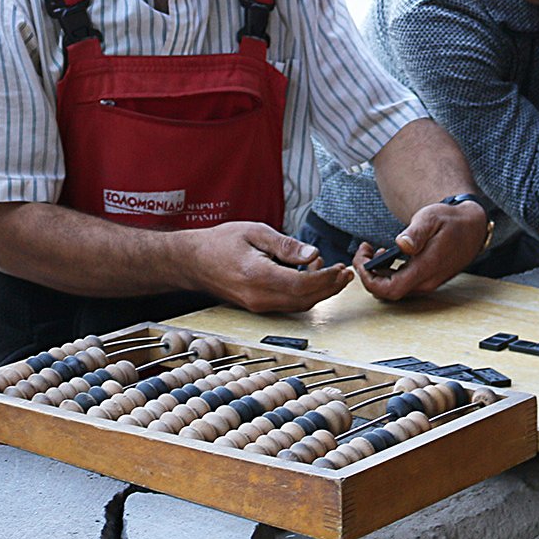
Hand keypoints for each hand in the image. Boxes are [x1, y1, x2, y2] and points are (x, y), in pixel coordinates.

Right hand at [184, 222, 350, 313]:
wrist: (193, 261)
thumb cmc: (220, 243)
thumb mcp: (256, 232)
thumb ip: (286, 245)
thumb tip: (313, 254)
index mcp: (258, 276)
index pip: (302, 284)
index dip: (326, 279)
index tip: (341, 269)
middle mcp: (259, 297)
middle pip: (305, 300)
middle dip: (330, 288)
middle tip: (345, 273)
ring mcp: (258, 305)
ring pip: (299, 305)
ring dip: (320, 292)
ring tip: (332, 272)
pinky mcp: (258, 306)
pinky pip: (288, 304)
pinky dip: (305, 293)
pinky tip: (310, 275)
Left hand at [355, 197, 487, 301]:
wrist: (472, 228)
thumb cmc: (451, 221)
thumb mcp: (431, 218)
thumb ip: (416, 232)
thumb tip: (402, 244)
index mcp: (426, 268)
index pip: (391, 289)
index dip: (370, 280)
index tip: (363, 261)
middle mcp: (426, 281)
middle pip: (388, 291)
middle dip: (369, 273)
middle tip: (365, 250)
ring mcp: (427, 283)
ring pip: (394, 288)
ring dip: (378, 273)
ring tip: (375, 250)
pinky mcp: (426, 279)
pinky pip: (402, 283)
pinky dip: (388, 272)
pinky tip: (388, 255)